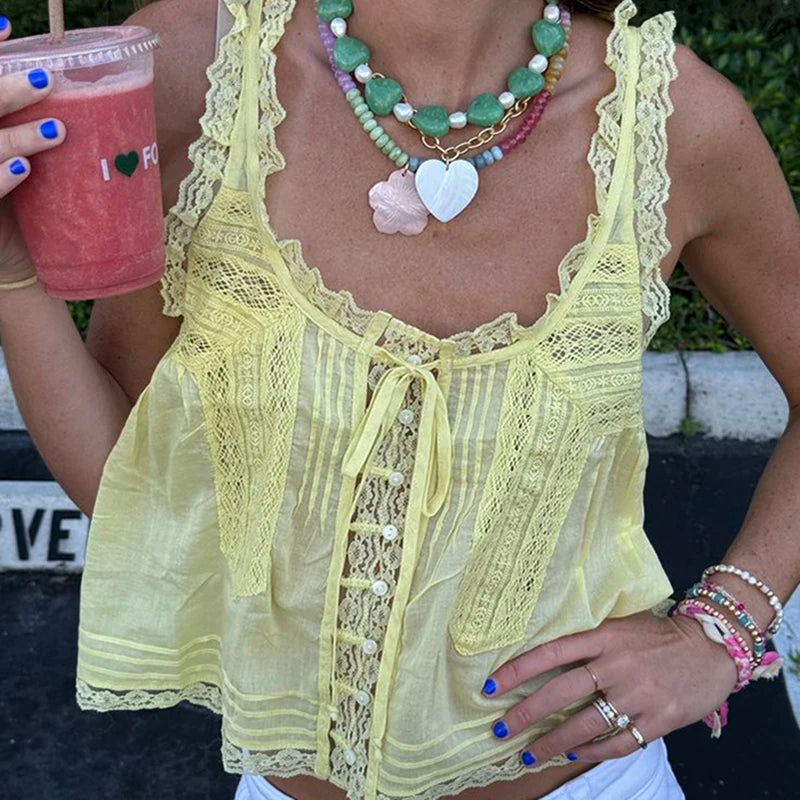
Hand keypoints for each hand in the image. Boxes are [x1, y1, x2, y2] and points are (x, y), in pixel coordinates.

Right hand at [0, 17, 66, 282]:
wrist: (19, 273)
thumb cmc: (30, 216)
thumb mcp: (35, 169)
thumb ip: (42, 134)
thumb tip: (84, 99)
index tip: (6, 28)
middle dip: (3, 91)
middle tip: (45, 82)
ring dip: (13, 135)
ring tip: (54, 131)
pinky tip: (23, 170)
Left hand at [482, 610, 738, 764]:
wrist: (711, 647)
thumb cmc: (658, 633)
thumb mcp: (620, 623)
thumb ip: (588, 637)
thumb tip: (544, 652)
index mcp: (604, 636)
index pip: (550, 653)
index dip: (518, 670)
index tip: (491, 686)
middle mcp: (616, 664)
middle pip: (561, 692)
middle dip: (526, 714)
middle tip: (500, 729)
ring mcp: (637, 694)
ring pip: (585, 724)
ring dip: (552, 742)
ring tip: (529, 754)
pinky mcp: (657, 718)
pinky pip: (618, 742)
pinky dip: (592, 751)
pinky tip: (572, 755)